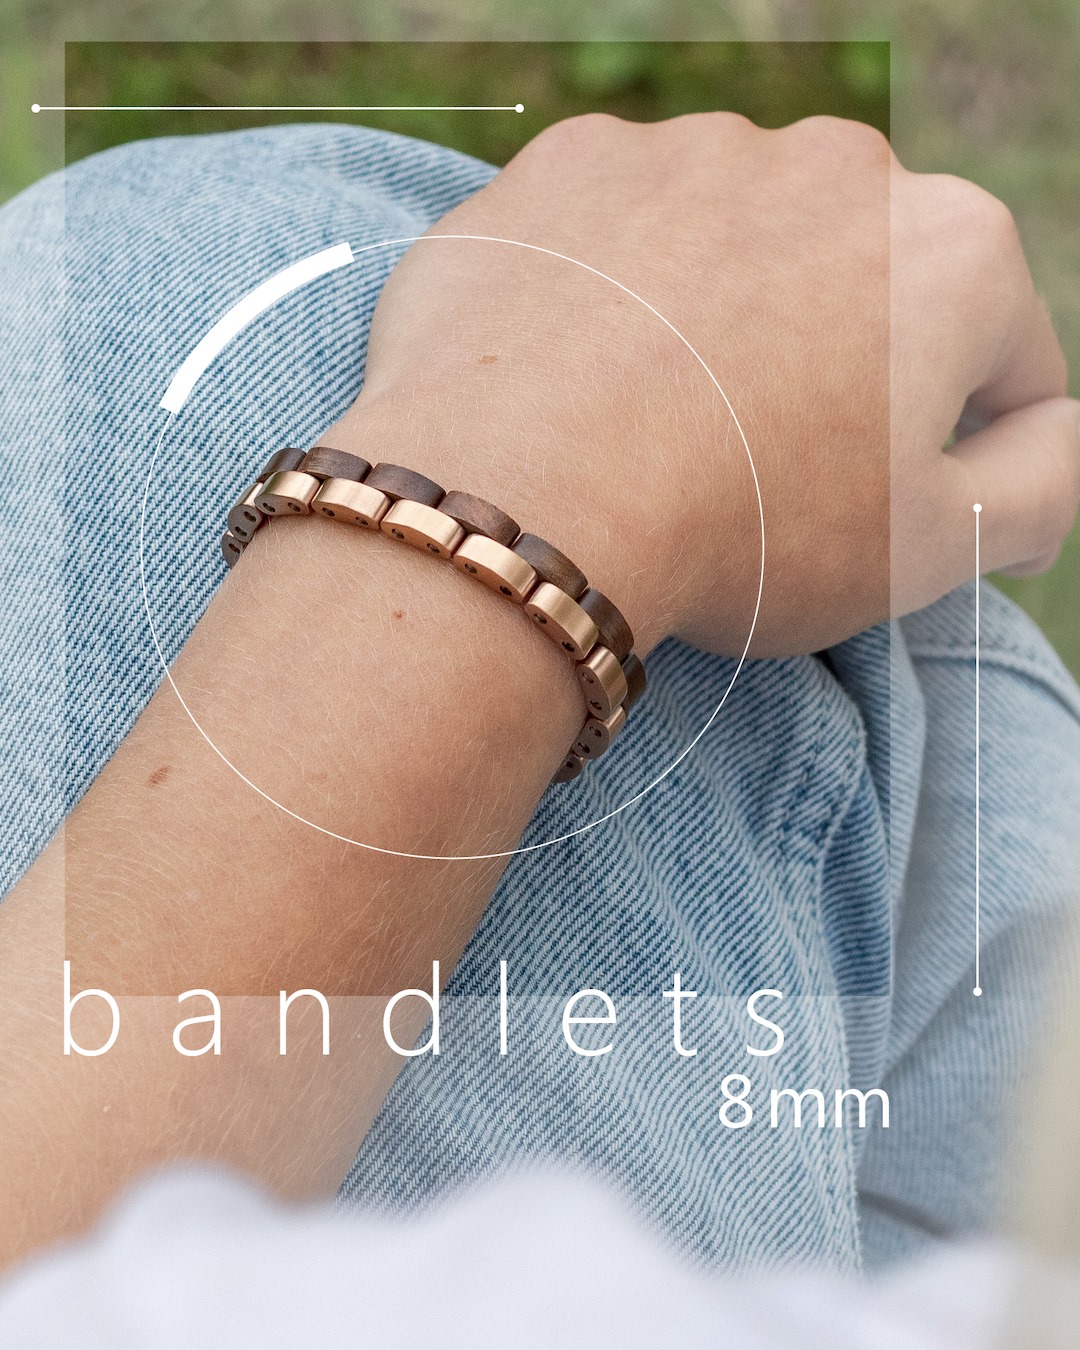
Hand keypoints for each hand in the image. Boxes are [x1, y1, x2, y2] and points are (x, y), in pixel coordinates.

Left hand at [331, 112, 1078, 655]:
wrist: (525, 496)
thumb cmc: (745, 531)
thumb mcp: (936, 547)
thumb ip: (1037, 480)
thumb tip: (1046, 433)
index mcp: (954, 251)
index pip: (1000, 358)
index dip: (958, 451)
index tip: (887, 508)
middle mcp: (836, 165)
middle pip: (864, 291)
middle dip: (834, 374)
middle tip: (759, 473)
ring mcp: (691, 150)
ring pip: (734, 255)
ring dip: (719, 324)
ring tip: (658, 426)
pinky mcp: (570, 166)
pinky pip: (618, 239)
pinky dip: (612, 298)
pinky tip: (581, 376)